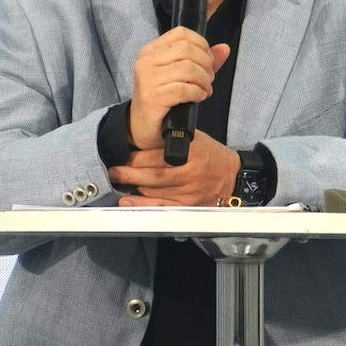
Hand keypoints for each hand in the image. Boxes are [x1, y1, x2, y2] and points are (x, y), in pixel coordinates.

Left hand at [110, 132, 239, 206]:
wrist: (232, 176)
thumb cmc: (211, 155)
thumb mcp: (195, 139)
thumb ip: (172, 140)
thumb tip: (144, 140)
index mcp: (191, 152)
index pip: (157, 155)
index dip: (136, 157)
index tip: (123, 155)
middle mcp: (189, 173)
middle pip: (153, 174)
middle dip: (129, 172)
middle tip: (113, 170)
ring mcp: (188, 191)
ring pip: (154, 190)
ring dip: (133, 186)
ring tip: (117, 181)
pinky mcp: (187, 205)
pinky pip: (161, 206)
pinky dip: (142, 204)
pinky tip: (128, 201)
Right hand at [129, 27, 230, 150]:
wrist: (142, 126)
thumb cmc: (162, 98)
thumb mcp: (180, 75)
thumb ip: (202, 61)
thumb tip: (224, 48)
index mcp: (151, 51)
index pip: (181, 33)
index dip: (201, 44)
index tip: (207, 60)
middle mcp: (146, 62)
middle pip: (187, 50)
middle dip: (206, 64)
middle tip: (208, 79)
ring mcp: (148, 79)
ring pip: (188, 69)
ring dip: (204, 80)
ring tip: (204, 89)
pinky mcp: (153, 97)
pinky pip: (184, 89)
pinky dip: (198, 93)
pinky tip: (198, 97)